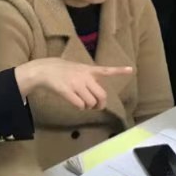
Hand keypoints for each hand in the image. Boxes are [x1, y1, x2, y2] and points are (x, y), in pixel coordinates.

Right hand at [14, 58, 132, 109]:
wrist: (45, 70)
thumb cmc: (62, 70)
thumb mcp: (77, 68)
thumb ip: (88, 78)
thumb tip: (96, 94)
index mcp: (88, 70)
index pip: (106, 70)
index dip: (119, 70)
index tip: (131, 69)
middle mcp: (84, 76)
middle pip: (101, 95)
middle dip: (100, 104)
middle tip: (96, 106)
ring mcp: (76, 84)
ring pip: (90, 103)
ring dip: (88, 107)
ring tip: (82, 102)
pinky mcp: (67, 91)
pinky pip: (80, 105)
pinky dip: (80, 107)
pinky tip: (75, 103)